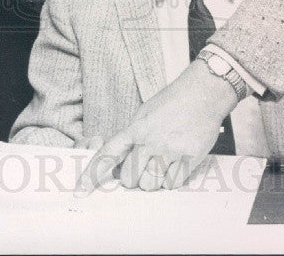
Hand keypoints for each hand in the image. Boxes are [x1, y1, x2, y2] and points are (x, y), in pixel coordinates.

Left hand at [76, 59, 235, 193]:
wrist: (202, 93)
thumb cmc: (172, 103)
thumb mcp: (145, 114)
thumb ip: (132, 136)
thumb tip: (119, 159)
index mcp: (135, 129)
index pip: (107, 155)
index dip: (91, 175)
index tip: (80, 190)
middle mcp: (149, 141)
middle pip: (129, 178)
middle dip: (133, 177)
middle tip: (144, 165)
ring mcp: (169, 151)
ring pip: (150, 184)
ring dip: (153, 180)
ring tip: (162, 163)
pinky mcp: (187, 159)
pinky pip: (171, 184)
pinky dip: (171, 179)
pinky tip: (175, 163)